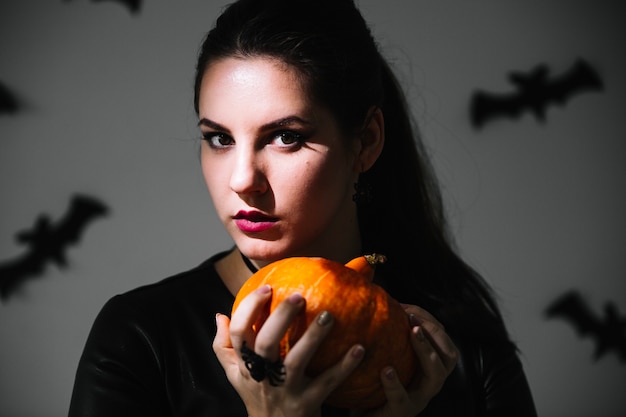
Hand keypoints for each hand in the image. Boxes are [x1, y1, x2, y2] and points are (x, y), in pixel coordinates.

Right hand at [213, 285, 364, 416]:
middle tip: (299, 296)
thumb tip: (220, 315)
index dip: (248, 309)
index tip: (267, 287)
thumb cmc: (257, 396)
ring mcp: (285, 391)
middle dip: (281, 318)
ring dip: (313, 337)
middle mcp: (262, 377)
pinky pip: (327, 383)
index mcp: (245, 366)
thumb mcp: (236, 375)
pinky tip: (359, 348)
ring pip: (296, 361)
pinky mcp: (306, 404)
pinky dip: (344, 366)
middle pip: (265, 344)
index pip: (238, 334)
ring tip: (329, 315)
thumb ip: (225, 346)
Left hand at [356, 305, 457, 416]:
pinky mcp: (401, 412)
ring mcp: (418, 398)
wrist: (367, 415)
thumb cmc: (377, 382)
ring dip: (426, 351)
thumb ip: (389, 332)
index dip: (429, 320)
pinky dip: (395, 383)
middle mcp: (430, 382)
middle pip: (450, 355)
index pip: (443, 339)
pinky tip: (386, 370)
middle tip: (414, 320)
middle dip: (434, 333)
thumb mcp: (388, 354)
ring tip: (411, 334)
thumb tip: (376, 296)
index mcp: (430, 366)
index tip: (407, 309)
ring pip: (436, 376)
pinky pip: (402, 399)